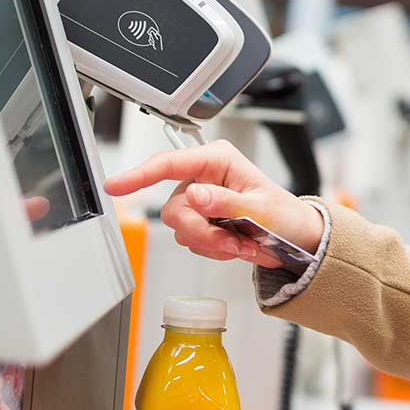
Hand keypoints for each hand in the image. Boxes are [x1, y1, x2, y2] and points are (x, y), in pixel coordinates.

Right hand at [103, 139, 324, 269]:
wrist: (293, 236)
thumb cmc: (283, 214)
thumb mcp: (260, 208)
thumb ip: (226, 202)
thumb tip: (195, 196)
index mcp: (218, 160)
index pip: (170, 164)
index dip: (140, 175)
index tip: (115, 186)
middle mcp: (204, 176)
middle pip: (175, 209)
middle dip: (202, 233)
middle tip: (232, 243)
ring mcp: (199, 199)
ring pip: (181, 229)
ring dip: (211, 243)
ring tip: (241, 243)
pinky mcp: (200, 219)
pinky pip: (191, 241)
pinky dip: (213, 249)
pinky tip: (234, 245)